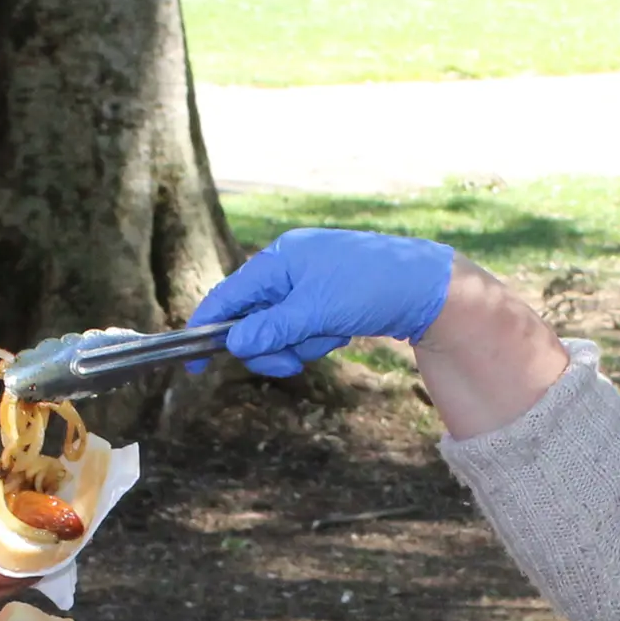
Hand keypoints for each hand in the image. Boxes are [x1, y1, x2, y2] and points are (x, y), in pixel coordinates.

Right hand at [187, 229, 454, 376]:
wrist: (425, 286)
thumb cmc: (368, 287)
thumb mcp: (314, 312)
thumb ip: (270, 329)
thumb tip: (234, 344)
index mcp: (279, 259)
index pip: (228, 296)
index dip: (208, 328)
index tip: (194, 361)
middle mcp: (289, 266)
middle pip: (253, 319)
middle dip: (271, 345)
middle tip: (291, 362)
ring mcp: (308, 282)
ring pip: (280, 329)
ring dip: (300, 343)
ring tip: (331, 336)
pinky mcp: (326, 298)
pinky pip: (304, 328)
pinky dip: (318, 337)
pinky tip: (342, 332)